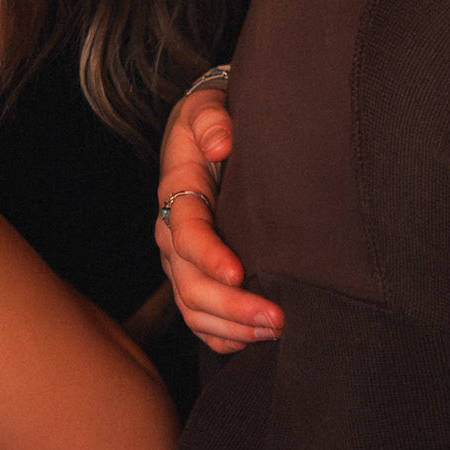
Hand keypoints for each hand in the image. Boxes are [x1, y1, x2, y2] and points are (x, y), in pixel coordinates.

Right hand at [154, 84, 281, 354]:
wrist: (205, 133)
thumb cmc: (212, 119)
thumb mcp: (207, 106)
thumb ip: (211, 120)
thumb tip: (220, 143)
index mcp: (177, 194)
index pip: (188, 234)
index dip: (211, 257)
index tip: (240, 273)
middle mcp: (173, 234)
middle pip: (190, 284)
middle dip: (230, 307)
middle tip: (276, 317)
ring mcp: (181, 260)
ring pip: (194, 309)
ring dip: (231, 327)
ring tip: (274, 332)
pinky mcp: (194, 274)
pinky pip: (198, 317)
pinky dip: (220, 336)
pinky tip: (249, 343)